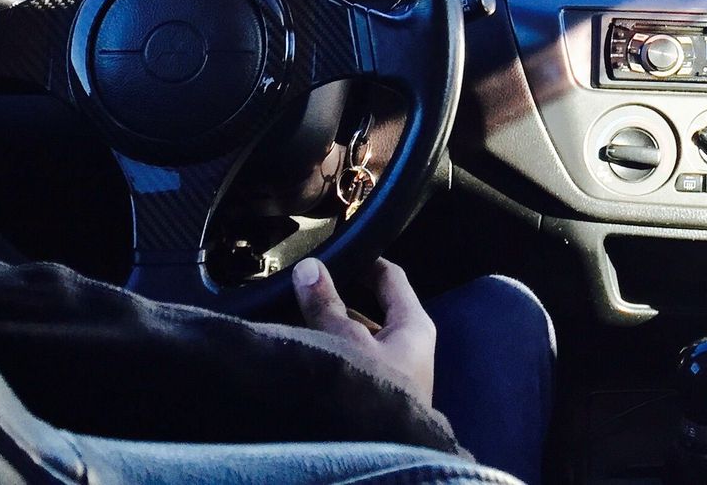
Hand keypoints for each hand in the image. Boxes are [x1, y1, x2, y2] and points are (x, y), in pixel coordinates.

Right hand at [292, 256, 436, 408]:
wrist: (377, 457)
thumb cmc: (373, 393)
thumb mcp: (344, 340)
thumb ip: (324, 304)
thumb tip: (310, 268)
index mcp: (414, 326)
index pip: (391, 278)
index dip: (366, 261)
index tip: (339, 250)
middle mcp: (407, 349)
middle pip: (370, 311)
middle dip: (336, 301)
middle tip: (304, 289)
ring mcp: (391, 376)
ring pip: (356, 341)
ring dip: (328, 331)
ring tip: (293, 319)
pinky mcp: (374, 399)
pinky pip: (349, 366)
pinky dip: (329, 356)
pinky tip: (302, 354)